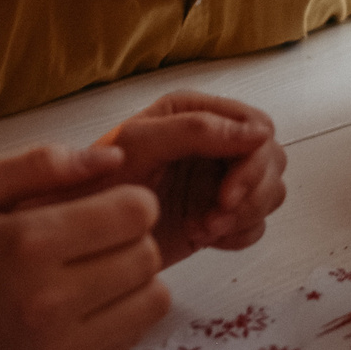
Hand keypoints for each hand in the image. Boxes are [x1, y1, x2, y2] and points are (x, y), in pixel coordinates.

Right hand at [0, 145, 167, 349]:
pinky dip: (122, 315)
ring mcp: (60, 347)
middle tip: (99, 239)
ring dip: (135, 279)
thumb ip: (41, 162)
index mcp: (29, 243)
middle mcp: (50, 300)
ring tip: (96, 271)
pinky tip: (85, 306)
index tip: (108, 206)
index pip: (135, 212)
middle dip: (132, 238)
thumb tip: (115, 158)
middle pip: (147, 254)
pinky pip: (134, 336)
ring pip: (153, 297)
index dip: (130, 201)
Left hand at [94, 93, 287, 265]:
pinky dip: (237, 235)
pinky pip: (254, 224)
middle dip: (251, 194)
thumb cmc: (96, 180)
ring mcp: (218, 179)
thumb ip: (196, 129)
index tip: (227, 194)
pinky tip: (203, 238)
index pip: (258, 127)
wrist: (78, 233)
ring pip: (270, 193)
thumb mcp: (139, 144)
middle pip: (272, 160)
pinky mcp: (217, 214)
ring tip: (202, 229)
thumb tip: (258, 133)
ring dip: (244, 216)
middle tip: (215, 219)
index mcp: (196, 112)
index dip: (253, 161)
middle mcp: (214, 141)